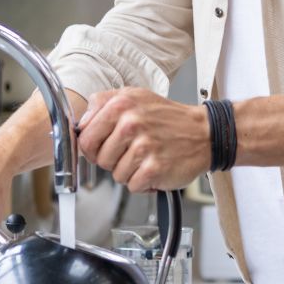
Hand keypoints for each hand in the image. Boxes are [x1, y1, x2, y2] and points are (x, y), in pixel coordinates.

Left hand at [76, 87, 209, 191]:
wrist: (203, 133)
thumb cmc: (166, 117)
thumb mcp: (133, 97)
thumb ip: (102, 104)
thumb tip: (80, 124)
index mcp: (120, 104)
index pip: (85, 137)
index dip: (92, 147)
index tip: (104, 147)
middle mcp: (130, 123)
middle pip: (98, 159)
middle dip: (111, 160)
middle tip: (130, 151)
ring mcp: (143, 147)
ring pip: (115, 174)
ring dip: (129, 171)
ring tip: (146, 157)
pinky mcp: (154, 169)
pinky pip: (132, 185)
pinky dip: (143, 182)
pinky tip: (154, 168)